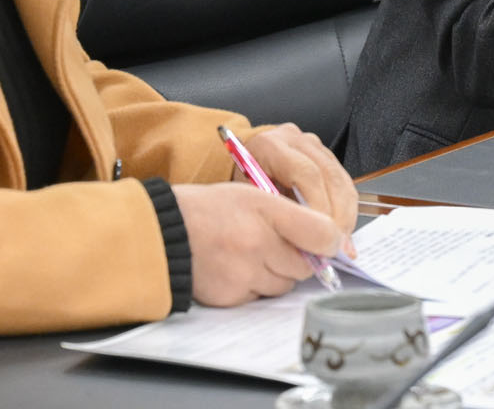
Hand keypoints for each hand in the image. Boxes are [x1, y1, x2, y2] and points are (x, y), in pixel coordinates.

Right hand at [172, 181, 344, 305]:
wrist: (163, 233)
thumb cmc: (210, 210)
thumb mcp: (253, 195)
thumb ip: (292, 214)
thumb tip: (328, 239)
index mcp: (266, 210)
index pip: (321, 234)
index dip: (330, 240)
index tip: (329, 241)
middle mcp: (257, 243)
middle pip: (305, 266)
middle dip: (300, 259)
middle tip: (280, 245)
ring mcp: (243, 273)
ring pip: (284, 285)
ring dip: (278, 274)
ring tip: (253, 254)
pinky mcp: (230, 297)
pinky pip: (259, 297)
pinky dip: (255, 286)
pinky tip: (236, 268)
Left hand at [243, 123, 359, 251]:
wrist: (239, 165)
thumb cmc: (239, 186)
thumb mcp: (246, 200)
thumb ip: (273, 216)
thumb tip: (299, 244)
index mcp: (271, 146)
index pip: (307, 173)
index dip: (319, 205)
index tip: (321, 233)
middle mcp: (295, 140)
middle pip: (329, 175)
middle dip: (337, 214)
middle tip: (335, 243)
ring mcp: (313, 145)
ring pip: (342, 179)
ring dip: (346, 213)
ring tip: (341, 242)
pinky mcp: (325, 154)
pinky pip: (344, 181)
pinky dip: (346, 208)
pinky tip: (342, 229)